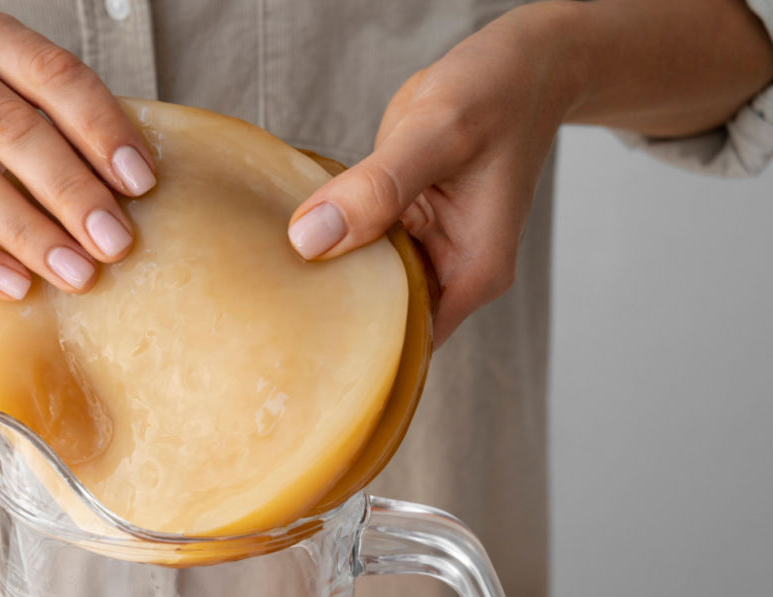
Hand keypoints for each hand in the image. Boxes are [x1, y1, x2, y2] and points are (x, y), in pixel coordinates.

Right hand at [0, 0, 155, 299]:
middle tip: (115, 243)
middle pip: (13, 127)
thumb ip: (58, 133)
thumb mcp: (7, 116)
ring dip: (30, 235)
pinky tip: (16, 285)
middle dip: (72, 192)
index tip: (142, 185)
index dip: (103, 130)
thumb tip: (133, 193)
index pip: (53, 73)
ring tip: (76, 274)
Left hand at [287, 3, 580, 345]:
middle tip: (263, 309)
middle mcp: (448, 269)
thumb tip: (310, 240)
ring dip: (320, 273)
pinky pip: (354, 239)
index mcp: (472, 272)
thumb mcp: (438, 135)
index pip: (406, 343)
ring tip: (260, 276)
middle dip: (326, 314)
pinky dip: (326, 235)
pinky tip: (284, 230)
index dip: (352, 350)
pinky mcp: (397, 217)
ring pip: (359, 279)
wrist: (518, 62)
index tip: (293, 344)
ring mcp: (420, 245)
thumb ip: (377, 187)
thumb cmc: (498, 94)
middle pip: (376, 317)